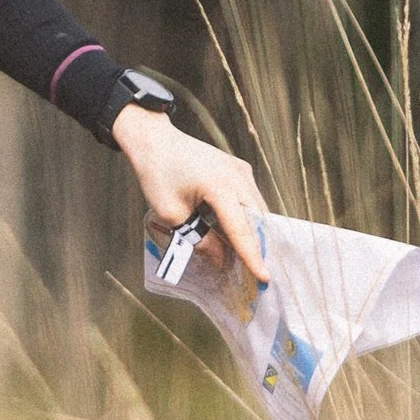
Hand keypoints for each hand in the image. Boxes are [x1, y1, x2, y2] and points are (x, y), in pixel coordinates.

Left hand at [110, 103, 269, 282]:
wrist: (154, 140)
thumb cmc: (158, 175)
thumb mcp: (172, 214)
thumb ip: (199, 238)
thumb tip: (221, 260)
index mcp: (220, 186)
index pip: (242, 229)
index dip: (253, 257)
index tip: (265, 279)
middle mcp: (238, 176)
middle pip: (257, 219)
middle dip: (257, 246)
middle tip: (254, 274)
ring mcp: (241, 170)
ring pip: (257, 209)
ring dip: (252, 232)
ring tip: (246, 257)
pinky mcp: (238, 169)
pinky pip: (249, 198)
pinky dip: (245, 217)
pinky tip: (236, 233)